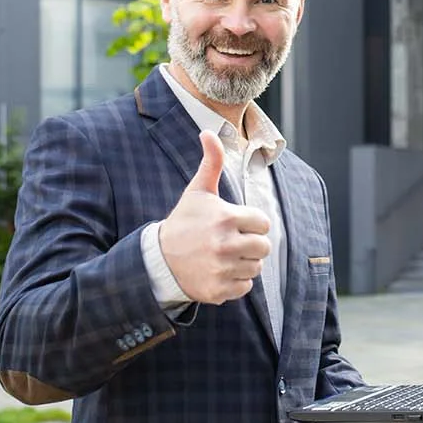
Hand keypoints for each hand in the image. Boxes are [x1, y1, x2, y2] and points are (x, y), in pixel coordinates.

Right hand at [158, 130, 270, 304]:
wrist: (159, 260)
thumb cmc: (184, 222)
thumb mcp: (197, 191)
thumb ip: (211, 162)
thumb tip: (208, 132)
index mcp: (226, 219)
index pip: (264, 223)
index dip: (252, 223)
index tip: (236, 224)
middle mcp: (225, 245)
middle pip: (264, 247)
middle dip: (251, 244)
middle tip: (231, 242)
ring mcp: (222, 269)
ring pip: (256, 268)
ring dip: (244, 263)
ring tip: (224, 256)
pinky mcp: (219, 290)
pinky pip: (245, 287)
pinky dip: (235, 282)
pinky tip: (219, 271)